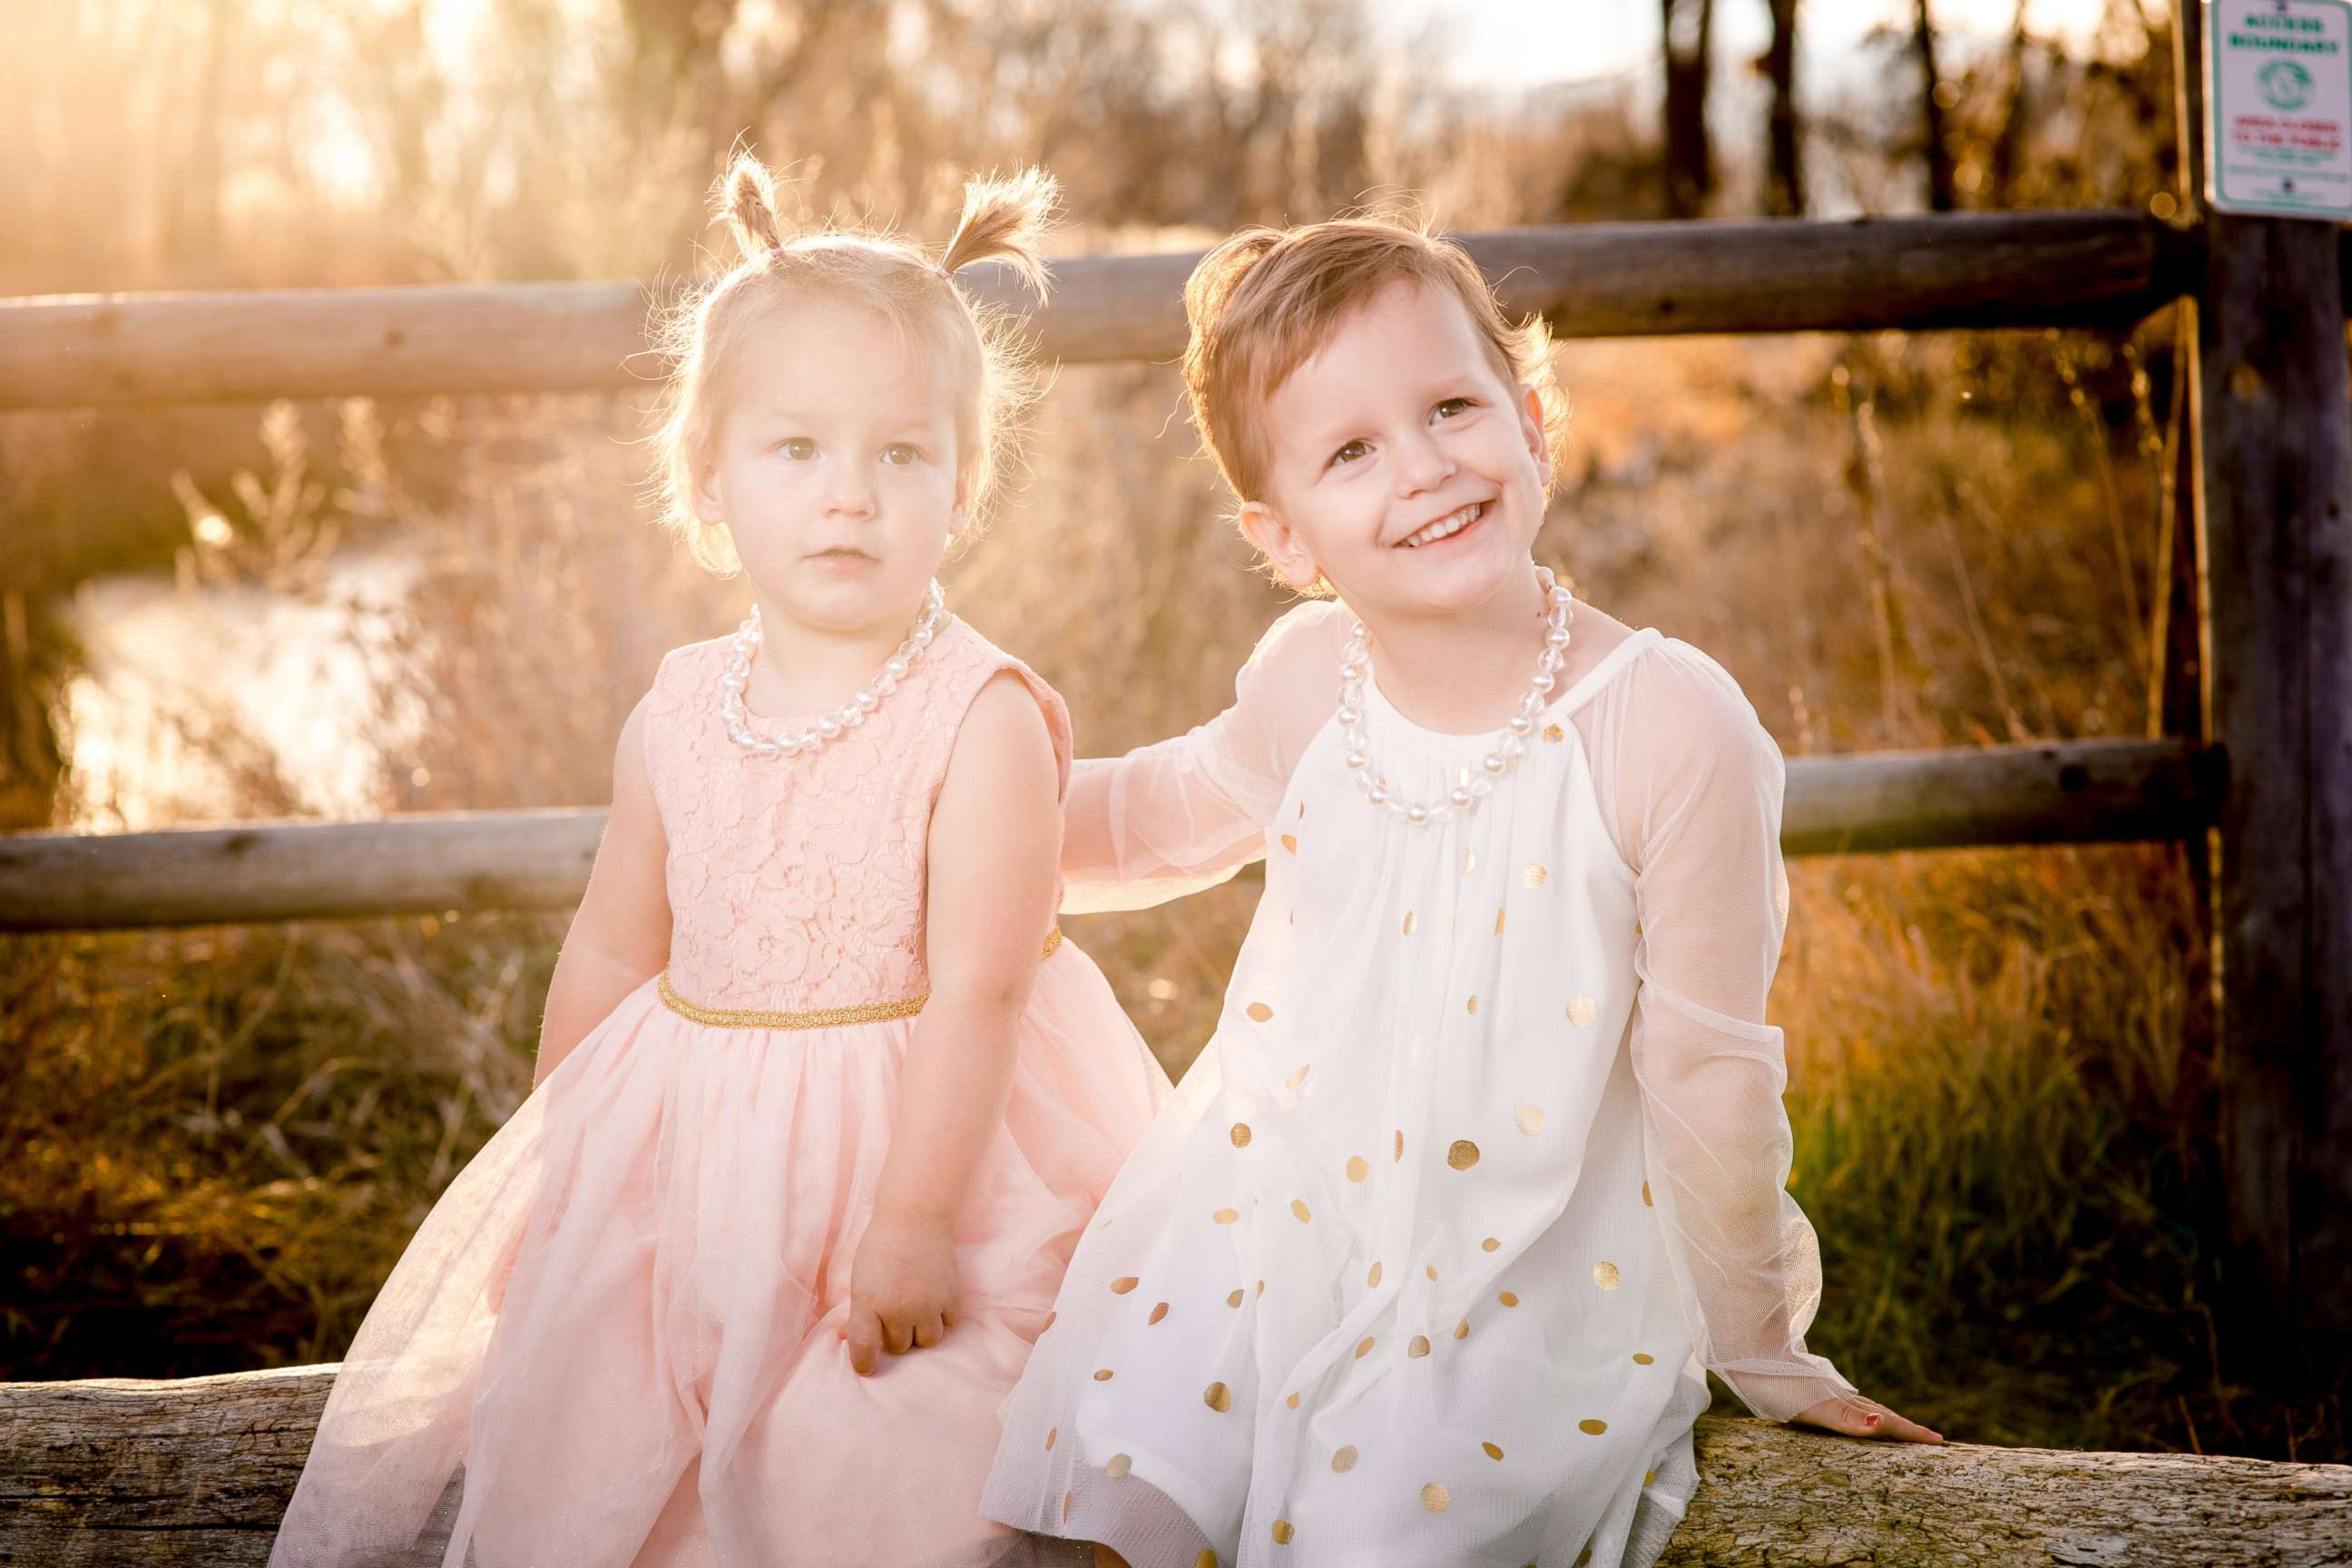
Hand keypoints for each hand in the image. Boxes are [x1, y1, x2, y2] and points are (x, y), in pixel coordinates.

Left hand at [844, 1213, 959, 1375]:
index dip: (864, 1363)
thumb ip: (859, 1310)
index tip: (867, 1367)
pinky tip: (935, 1301)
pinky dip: (942, 1317)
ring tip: (917, 1312)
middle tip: (894, 1315)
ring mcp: (928, 1305)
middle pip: (899, 1347)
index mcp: (869, 1304)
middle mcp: (899, 1310)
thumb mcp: (859, 1278)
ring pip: (927, 1341)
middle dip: (895, 1336)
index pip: (864, 1348)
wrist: (915, 1217)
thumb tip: (849, 1336)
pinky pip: (949, 1324)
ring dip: (920, 1332)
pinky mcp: (951, 1297)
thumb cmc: (881, 1245)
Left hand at [1790, 1390, 1943, 1443]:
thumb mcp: (1811, 1405)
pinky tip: (1852, 1414)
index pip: (1886, 1421)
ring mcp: (1826, 1390)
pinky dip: (1859, 1413)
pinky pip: (1845, 1404)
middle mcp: (1839, 1396)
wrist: (1748, 1351)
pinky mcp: (1810, 1387)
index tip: (1938, 1441)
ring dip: (1885, 1420)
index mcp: (1844, 1404)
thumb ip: (1845, 1417)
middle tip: (1931, 1438)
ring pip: (1864, 1408)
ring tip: (1900, 1429)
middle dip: (1905, 1427)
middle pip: (1881, 1414)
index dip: (1910, 1432)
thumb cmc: (1777, 1384)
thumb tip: (1878, 1425)